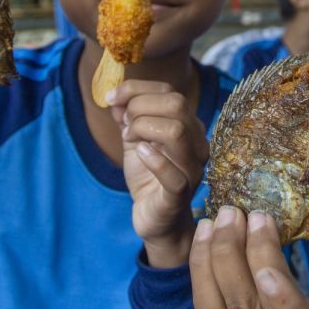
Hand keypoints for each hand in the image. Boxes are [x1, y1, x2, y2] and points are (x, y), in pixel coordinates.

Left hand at [108, 80, 207, 266]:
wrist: (155, 218)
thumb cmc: (148, 177)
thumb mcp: (134, 141)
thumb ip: (127, 117)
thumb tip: (116, 97)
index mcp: (189, 127)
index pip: (170, 92)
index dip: (136, 89)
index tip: (112, 98)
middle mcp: (197, 143)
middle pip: (177, 105)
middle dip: (140, 107)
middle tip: (123, 124)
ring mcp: (192, 168)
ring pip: (176, 132)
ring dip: (142, 128)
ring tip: (130, 139)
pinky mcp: (181, 194)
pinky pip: (174, 174)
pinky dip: (153, 158)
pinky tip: (139, 153)